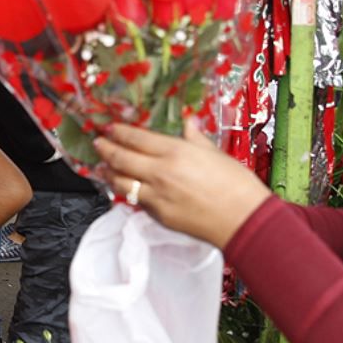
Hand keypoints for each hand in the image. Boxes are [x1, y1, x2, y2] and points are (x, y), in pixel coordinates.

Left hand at [92, 120, 273, 248]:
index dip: (118, 132)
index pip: (135, 138)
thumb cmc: (236, 186)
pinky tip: (125, 188)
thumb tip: (188, 123)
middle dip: (105, 149)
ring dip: (108, 173)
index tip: (110, 128)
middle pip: (121, 158)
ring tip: (102, 167)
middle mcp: (161, 172)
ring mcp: (157, 196)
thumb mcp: (216, 153)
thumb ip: (195, 137)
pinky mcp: (158, 215)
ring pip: (121, 182)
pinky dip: (127, 192)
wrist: (243, 220)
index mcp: (175, 152)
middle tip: (99, 143)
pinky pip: (136, 201)